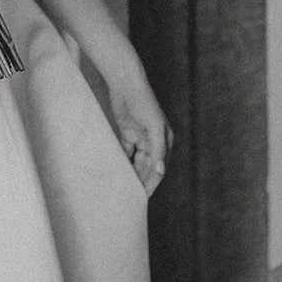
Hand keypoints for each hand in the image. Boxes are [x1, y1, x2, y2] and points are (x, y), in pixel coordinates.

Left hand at [106, 64, 172, 197]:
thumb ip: (157, 151)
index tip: (142, 196)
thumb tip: (160, 172)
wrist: (126, 84)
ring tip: (122, 187)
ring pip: (137, 161)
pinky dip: (122, 161)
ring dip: (131, 172)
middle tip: (130, 196)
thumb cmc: (144, 103)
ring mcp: (141, 137)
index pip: (159, 167)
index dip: (151, 182)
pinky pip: (126, 152)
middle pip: (148, 166)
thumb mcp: (154, 128)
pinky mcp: (128, 133)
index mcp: (165, 141)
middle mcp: (154, 141)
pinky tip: (116, 171)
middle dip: (141, 180)